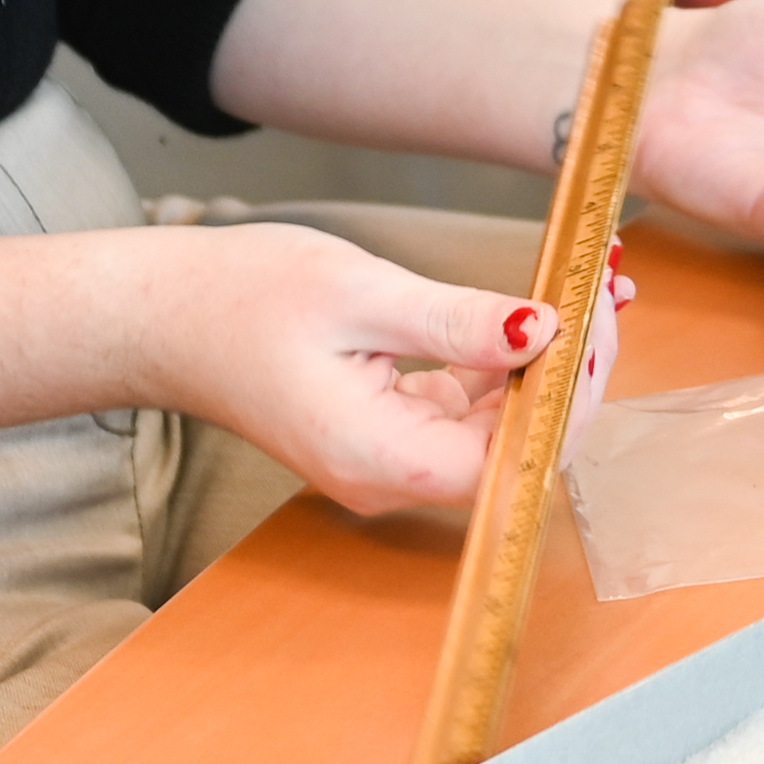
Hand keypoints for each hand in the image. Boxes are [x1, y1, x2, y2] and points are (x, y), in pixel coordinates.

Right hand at [122, 220, 569, 518]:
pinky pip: (470, 410)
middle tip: (600, 286)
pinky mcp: (389, 431)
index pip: (516, 455)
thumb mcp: (362, 294)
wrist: (163, 317)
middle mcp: (392, 478)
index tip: (596, 315)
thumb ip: (458, 322)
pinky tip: (537, 311)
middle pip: (518, 447)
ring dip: (549, 362)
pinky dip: (510, 362)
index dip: (572, 391)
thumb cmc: (240, 300)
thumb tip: (547, 331)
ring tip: (585, 285)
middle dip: (572, 369)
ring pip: (501, 427)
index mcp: (383, 459)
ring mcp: (391, 460)